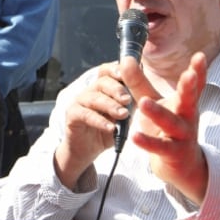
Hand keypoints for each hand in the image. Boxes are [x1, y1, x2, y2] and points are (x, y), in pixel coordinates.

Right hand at [53, 61, 137, 187]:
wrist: (88, 150)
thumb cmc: (109, 129)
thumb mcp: (123, 116)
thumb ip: (131, 104)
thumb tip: (146, 91)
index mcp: (103, 87)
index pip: (107, 71)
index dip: (116, 69)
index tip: (128, 74)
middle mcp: (90, 91)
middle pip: (101, 81)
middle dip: (116, 89)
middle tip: (127, 99)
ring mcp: (79, 102)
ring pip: (94, 98)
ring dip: (110, 105)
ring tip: (123, 115)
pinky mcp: (72, 115)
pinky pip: (85, 114)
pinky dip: (99, 121)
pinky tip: (111, 128)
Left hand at [126, 52, 208, 204]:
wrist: (181, 166)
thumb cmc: (166, 128)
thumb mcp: (154, 102)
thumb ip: (139, 82)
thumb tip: (125, 59)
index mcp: (184, 104)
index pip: (193, 86)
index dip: (198, 71)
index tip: (200, 56)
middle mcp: (187, 118)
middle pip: (189, 101)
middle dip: (189, 88)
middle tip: (188, 75)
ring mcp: (182, 136)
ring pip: (171, 123)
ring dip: (158, 113)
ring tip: (144, 103)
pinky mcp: (173, 153)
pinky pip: (159, 147)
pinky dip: (147, 142)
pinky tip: (134, 136)